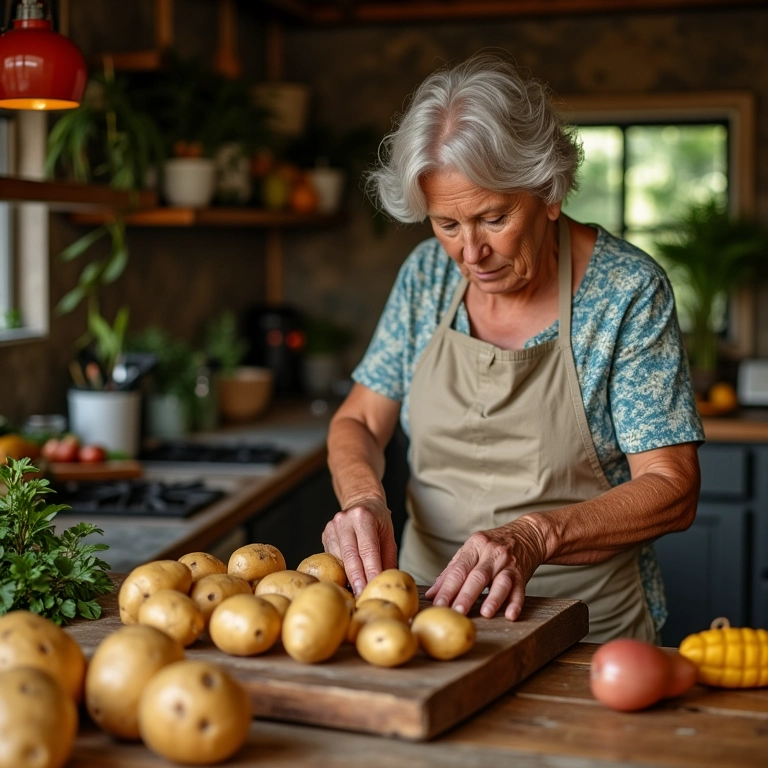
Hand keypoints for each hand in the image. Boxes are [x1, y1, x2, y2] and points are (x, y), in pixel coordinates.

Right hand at [322, 497, 397, 595]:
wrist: (361, 500)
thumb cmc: (378, 520)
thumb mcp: (389, 535)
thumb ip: (388, 559)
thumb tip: (386, 582)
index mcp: (363, 517)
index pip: (368, 550)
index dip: (370, 571)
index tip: (373, 589)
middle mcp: (345, 521)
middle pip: (350, 557)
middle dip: (357, 580)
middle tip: (361, 598)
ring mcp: (332, 527)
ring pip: (340, 560)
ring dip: (348, 577)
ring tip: (356, 591)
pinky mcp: (325, 535)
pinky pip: (333, 558)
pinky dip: (341, 570)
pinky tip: (348, 577)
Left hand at [424, 518, 546, 619]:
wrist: (526, 534)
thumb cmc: (493, 545)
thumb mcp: (471, 550)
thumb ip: (451, 572)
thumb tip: (431, 594)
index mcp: (475, 546)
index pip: (458, 569)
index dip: (447, 587)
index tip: (438, 604)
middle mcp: (492, 554)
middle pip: (478, 576)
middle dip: (466, 595)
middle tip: (456, 612)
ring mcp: (508, 564)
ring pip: (501, 582)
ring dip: (493, 599)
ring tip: (485, 613)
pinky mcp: (522, 574)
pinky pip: (519, 590)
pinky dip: (515, 603)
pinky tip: (511, 615)